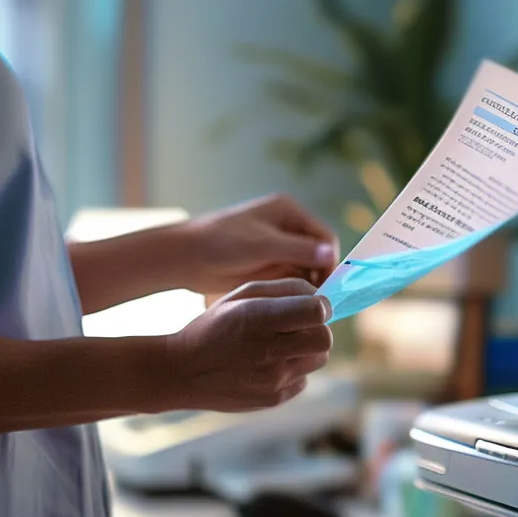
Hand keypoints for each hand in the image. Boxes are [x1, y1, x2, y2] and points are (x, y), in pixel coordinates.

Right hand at [159, 278, 333, 411]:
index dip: (320, 306)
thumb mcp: (240, 296)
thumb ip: (285, 289)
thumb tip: (322, 296)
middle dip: (317, 329)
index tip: (311, 306)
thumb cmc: (214, 327)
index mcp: (259, 318)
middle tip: (298, 327)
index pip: (317, 311)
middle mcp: (268, 351)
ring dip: (307, 350)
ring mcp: (273, 379)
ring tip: (280, 346)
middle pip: (324, 338)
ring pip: (319, 359)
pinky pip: (303, 380)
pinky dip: (293, 371)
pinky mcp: (274, 398)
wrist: (183, 372)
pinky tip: (268, 365)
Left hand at [177, 194, 339, 296]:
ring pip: (306, 270)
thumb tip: (331, 254)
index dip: (329, 261)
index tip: (327, 286)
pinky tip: (291, 304)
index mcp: (288, 212)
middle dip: (319, 276)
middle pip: (317, 254)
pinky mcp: (268, 266)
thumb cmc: (222, 243)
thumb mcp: (263, 245)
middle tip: (317, 301)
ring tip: (303, 304)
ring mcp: (277, 248)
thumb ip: (298, 249)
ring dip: (307, 286)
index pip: (324, 237)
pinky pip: (291, 279)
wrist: (187, 258)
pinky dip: (294, 291)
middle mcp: (287, 228)